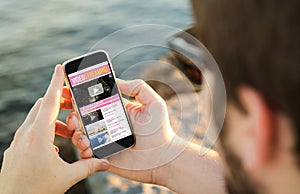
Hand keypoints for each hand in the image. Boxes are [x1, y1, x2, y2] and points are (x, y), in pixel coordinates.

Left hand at [0, 65, 109, 193]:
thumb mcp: (66, 177)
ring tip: (69, 131)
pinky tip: (54, 145)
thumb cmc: (35, 190)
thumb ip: (88, 167)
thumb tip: (106, 163)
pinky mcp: (16, 147)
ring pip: (37, 117)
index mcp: (39, 136)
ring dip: (54, 118)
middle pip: (43, 105)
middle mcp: (26, 134)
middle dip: (60, 101)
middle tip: (74, 105)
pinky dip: (45, 128)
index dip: (56, 83)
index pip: (49, 101)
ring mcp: (18, 140)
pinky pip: (31, 129)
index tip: (60, 68)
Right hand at [72, 79, 175, 184]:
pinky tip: (88, 148)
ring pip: (80, 133)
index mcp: (115, 110)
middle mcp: (107, 123)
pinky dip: (82, 150)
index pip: (94, 100)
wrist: (162, 158)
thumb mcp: (153, 103)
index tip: (70, 90)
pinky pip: (85, 152)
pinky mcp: (102, 155)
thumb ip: (137, 87)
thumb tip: (115, 80)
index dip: (80, 95)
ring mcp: (103, 139)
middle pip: (82, 116)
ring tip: (82, 134)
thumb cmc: (160, 130)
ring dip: (76, 132)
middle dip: (72, 114)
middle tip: (73, 115)